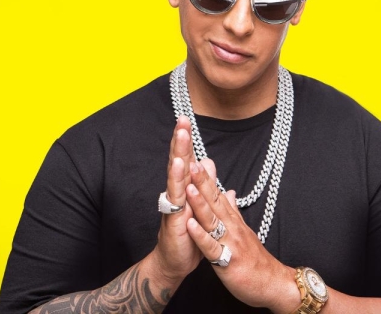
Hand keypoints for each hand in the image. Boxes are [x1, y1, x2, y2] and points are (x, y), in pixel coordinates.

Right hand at [149, 116, 203, 285]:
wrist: (175, 262)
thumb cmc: (188, 234)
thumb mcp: (199, 205)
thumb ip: (203, 183)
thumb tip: (208, 161)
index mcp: (185, 189)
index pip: (186, 159)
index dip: (187, 140)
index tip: (187, 119)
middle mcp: (177, 192)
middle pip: (178, 161)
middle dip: (180, 140)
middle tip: (182, 118)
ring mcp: (173, 204)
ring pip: (176, 175)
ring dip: (179, 153)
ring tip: (182, 135)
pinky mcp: (173, 218)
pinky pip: (176, 197)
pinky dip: (177, 181)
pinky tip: (180, 167)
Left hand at [185, 160, 299, 311]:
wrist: (273, 284)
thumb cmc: (256, 260)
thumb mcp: (244, 231)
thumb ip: (234, 211)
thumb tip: (230, 192)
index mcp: (233, 221)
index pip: (218, 195)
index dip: (206, 179)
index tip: (196, 161)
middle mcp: (232, 227)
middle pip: (215, 201)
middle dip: (202, 182)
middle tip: (191, 161)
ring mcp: (230, 242)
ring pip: (213, 220)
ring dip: (200, 203)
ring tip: (188, 186)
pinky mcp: (227, 261)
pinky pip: (212, 247)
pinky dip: (200, 236)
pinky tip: (190, 224)